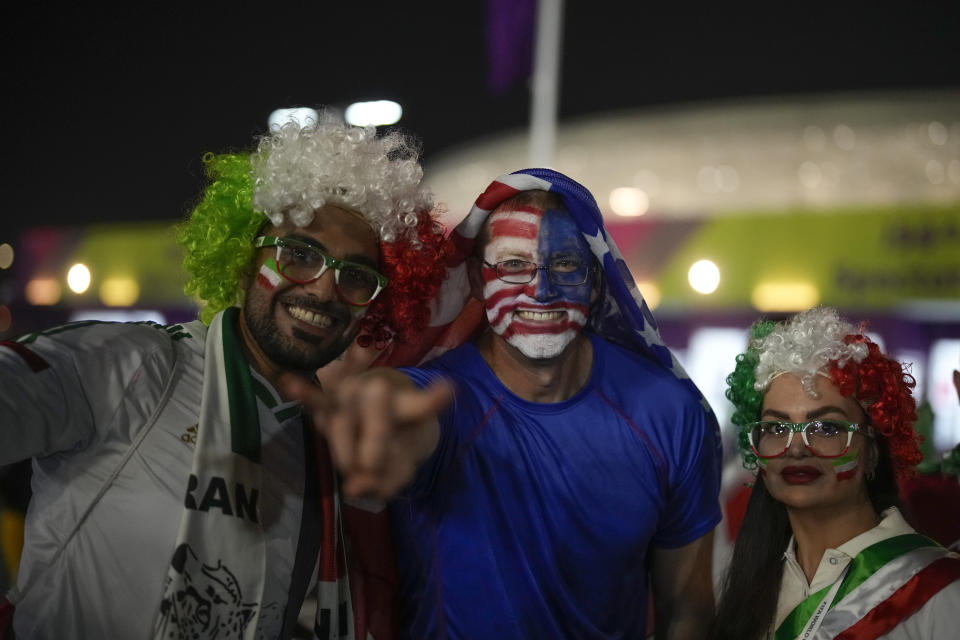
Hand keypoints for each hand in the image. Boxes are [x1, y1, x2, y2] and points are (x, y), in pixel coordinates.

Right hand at [282, 370, 451, 498]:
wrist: (375, 413)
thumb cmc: (396, 440)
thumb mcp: (402, 465)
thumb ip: (387, 480)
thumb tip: (354, 488)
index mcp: (406, 403)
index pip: (421, 406)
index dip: (434, 399)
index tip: (447, 389)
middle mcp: (379, 391)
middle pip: (377, 419)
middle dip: (375, 447)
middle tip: (373, 466)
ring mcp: (351, 392)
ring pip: (344, 423)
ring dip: (345, 452)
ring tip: (351, 467)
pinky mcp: (326, 402)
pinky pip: (315, 399)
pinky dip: (305, 393)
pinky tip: (289, 383)